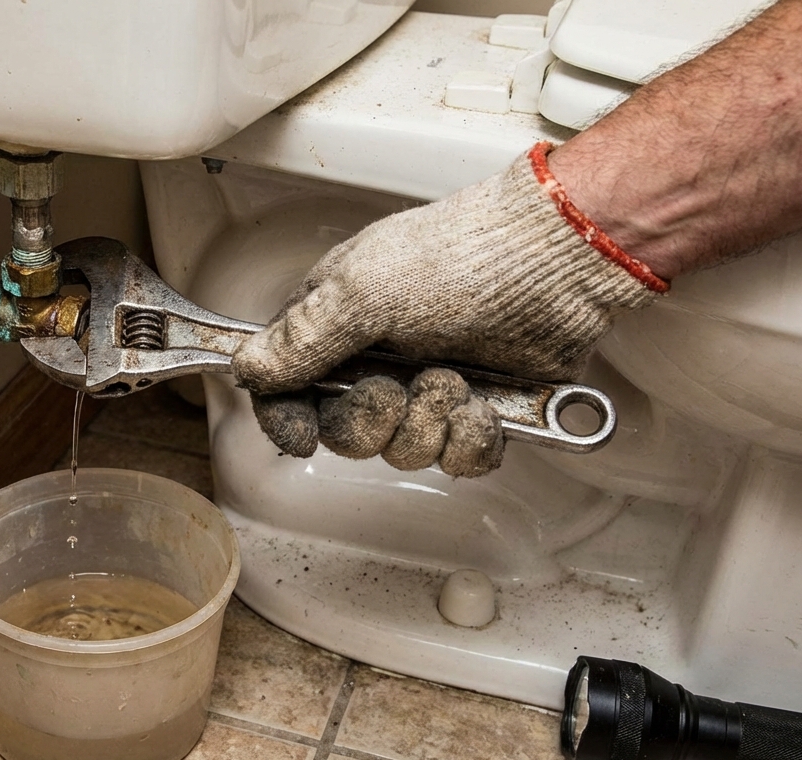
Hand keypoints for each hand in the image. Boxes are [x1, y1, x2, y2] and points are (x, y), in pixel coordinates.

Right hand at [231, 144, 663, 476]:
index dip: (288, 418)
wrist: (557, 265)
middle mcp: (378, 358)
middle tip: (396, 388)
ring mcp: (430, 385)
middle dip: (372, 419)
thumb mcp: (362, 293)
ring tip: (454, 381)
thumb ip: (301, 340)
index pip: (287, 387)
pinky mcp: (480, 409)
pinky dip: (472, 438)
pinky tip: (484, 406)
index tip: (300, 435)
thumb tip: (245, 370)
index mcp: (337, 322)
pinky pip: (458, 458)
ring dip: (429, 424)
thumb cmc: (458, 259)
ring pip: (403, 450)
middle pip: (344, 432)